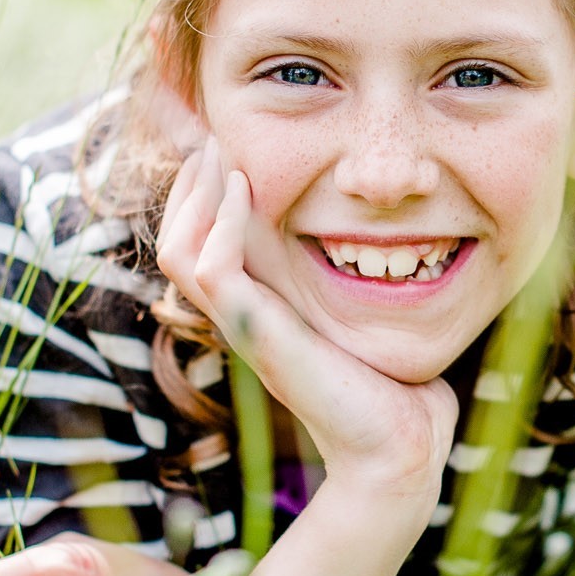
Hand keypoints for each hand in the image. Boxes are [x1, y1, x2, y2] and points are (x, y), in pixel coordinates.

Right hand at [155, 138, 457, 488]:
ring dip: (198, 192)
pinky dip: (224, 221)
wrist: (400, 442)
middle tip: (216, 133)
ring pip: (178, 250)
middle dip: (191, 181)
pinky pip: (211, 269)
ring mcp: (244, 327)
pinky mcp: (258, 335)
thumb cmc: (393, 382)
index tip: (230, 145)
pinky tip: (249, 186)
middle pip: (174, 239)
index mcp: (257, 309)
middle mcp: (241, 317)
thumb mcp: (363, 313)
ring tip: (225, 151)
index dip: (202, 192)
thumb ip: (354, 277)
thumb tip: (384, 232)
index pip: (198, 242)